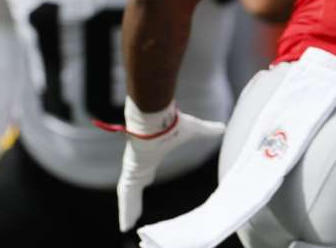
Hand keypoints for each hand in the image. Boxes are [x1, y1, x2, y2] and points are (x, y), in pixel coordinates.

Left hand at [99, 101, 225, 230]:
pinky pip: (126, 196)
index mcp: (149, 158)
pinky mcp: (130, 174)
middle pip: (134, 188)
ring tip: (126, 225)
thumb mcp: (194, 130)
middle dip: (133, 202)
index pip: (144, 173)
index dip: (143, 179)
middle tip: (133, 215)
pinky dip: (125, 210)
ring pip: (129, 196)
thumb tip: (222, 127)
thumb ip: (207, 131)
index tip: (143, 182)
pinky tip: (124, 224)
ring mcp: (132, 170)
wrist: (156, 120)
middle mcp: (138, 165)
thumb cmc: (172, 124)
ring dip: (128, 210)